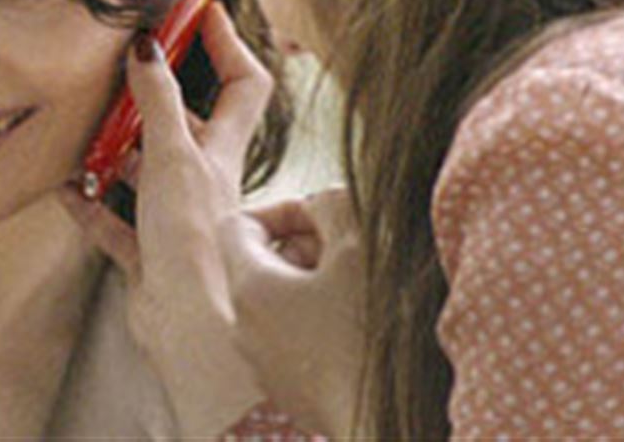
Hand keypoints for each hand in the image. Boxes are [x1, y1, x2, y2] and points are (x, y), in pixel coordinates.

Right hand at [59, 2, 273, 436]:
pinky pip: (115, 221)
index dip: (228, 44)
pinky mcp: (148, 252)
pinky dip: (90, 204)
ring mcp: (176, 216)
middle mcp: (205, 179)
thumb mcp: (176, 155)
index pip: (244, 82)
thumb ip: (159, 102)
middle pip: (189, 124)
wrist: (188, 325)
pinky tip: (64, 189)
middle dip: (155, 99)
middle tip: (122, 76)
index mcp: (224, 150)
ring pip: (147, 171)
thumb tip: (150, 48)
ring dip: (115, 152)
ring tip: (84, 131)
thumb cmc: (196, 241)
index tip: (201, 13)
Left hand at [219, 188, 365, 439]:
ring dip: (316, 285)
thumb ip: (332, 205)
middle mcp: (243, 328)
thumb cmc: (369, 334)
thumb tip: (320, 204)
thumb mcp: (357, 248)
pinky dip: (320, 323)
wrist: (384, 422)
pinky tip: (359, 330)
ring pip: (279, 302)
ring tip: (359, 290)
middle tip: (349, 253)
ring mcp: (263, 365)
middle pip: (260, 262)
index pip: (239, 223)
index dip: (282, 209)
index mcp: (250, 288)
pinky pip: (293, 339)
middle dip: (305, 247)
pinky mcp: (289, 392)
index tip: (322, 219)